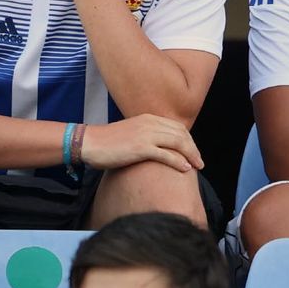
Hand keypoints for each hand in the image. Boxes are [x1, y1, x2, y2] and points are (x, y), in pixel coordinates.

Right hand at [80, 115, 203, 172]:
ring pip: (178, 143)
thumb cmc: (107, 142)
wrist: (89, 142)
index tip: (193, 153)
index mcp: (148, 118)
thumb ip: (145, 136)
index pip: (177, 127)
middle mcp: (150, 124)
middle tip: (199, 162)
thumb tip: (157, 147)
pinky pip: (166, 155)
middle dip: (193, 148)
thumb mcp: (131, 132)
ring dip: (191, 155)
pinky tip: (185, 169)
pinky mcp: (140, 148)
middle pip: (181, 134)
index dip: (189, 140)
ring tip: (197, 166)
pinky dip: (178, 161)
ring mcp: (146, 135)